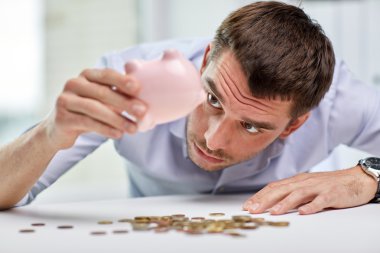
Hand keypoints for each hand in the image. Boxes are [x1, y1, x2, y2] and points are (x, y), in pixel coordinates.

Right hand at [43, 68, 146, 148]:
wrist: (60, 129)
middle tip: (143, 112)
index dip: (122, 80)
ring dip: (117, 119)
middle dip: (124, 102)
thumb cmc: (89, 112)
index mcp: (86, 75)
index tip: (138, 88)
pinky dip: (105, 129)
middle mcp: (74, 83)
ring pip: (95, 109)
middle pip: (102, 93)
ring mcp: (65, 100)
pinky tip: (118, 134)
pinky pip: (87, 122)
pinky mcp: (62, 118)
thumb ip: (119, 95)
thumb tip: (145, 98)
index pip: (106, 75)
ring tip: (133, 128)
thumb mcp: (103, 101)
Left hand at [243, 166, 377, 214]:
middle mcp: (304, 182)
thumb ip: (291, 192)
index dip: (259, 196)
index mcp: (296, 180)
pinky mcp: (332, 194)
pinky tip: (303, 213)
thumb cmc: (328, 184)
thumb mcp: (306, 186)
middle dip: (265, 200)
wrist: (355, 179)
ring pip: (298, 194)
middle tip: (253, 210)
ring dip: (284, 204)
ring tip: (273, 212)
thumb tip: (272, 201)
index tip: (247, 206)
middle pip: (281, 190)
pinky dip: (312, 206)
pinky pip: (321, 201)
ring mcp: (318, 187)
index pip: (273, 187)